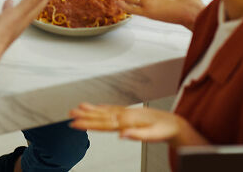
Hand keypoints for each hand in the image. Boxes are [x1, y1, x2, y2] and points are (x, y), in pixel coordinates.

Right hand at [0, 0, 52, 63]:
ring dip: (10, 10)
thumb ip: (31, 1)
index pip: (35, 8)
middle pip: (24, 13)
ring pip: (7, 18)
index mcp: (21, 21)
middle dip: (29, 3)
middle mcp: (13, 27)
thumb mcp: (17, 14)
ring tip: (9, 1)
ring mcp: (0, 32)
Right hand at [69, 103, 189, 145]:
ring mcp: (125, 112)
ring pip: (103, 111)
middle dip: (84, 115)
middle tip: (70, 113)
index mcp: (128, 121)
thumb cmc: (164, 129)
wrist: (173, 123)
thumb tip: (122, 135)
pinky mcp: (127, 112)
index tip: (76, 123)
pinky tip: (95, 107)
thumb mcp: (154, 136)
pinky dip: (101, 108)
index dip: (88, 124)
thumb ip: (138, 135)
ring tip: (77, 107)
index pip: (104, 123)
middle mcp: (125, 114)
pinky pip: (110, 109)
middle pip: (100, 116)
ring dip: (90, 110)